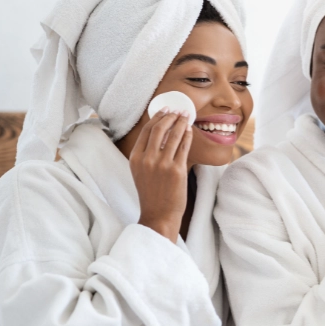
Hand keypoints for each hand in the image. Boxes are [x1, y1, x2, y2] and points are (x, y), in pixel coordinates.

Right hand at [129, 108, 192, 242]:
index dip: (158, 117)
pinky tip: (189, 130)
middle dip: (170, 116)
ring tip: (186, 118)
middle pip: (159, 128)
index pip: (147, 131)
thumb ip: (146, 153)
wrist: (158, 214)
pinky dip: (187, 136)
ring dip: (181, 123)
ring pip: (173, 135)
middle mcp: (147, 159)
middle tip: (178, 111)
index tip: (165, 111)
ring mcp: (162, 164)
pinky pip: (183, 146)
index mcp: (135, 158)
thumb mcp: (141, 171)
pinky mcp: (177, 170)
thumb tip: (160, 133)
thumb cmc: (152, 193)